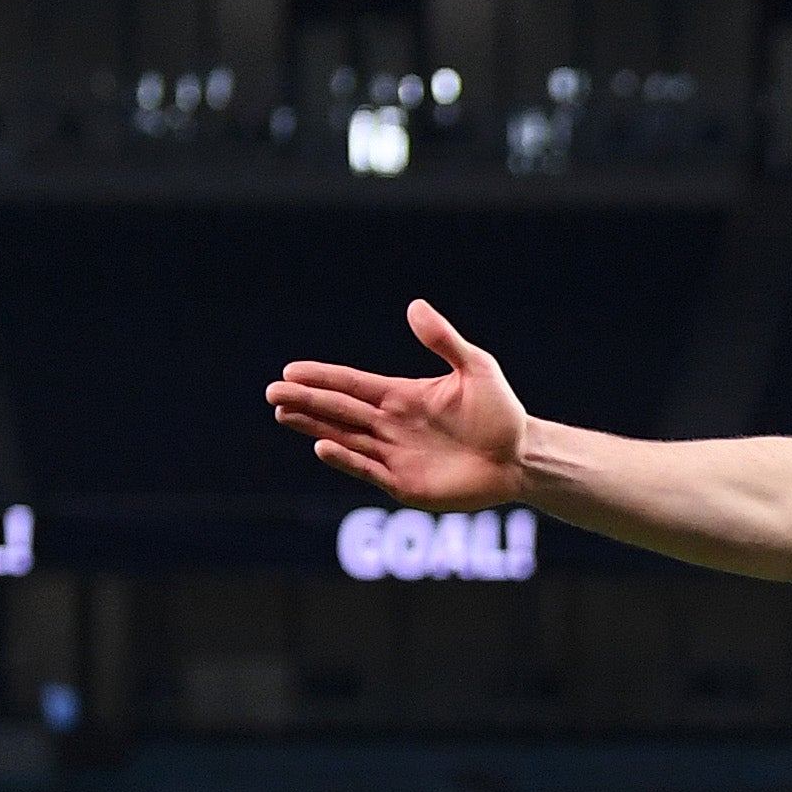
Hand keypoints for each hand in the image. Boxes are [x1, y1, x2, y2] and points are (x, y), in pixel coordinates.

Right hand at [266, 302, 531, 508]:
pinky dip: (345, 459)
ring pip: (345, 439)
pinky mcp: (404, 484)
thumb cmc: (501, 412)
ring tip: (282, 415)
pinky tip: (322, 447)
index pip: (352, 384)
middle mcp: (390, 425)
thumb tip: (414, 306)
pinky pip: (368, 470)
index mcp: (402, 396)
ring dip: (313, 428)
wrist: (520, 457)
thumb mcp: (476, 367)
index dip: (322, 378)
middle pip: (339, 411)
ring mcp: (394, 456)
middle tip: (272, 393)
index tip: (290, 371)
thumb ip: (444, 340)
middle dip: (305, 401)